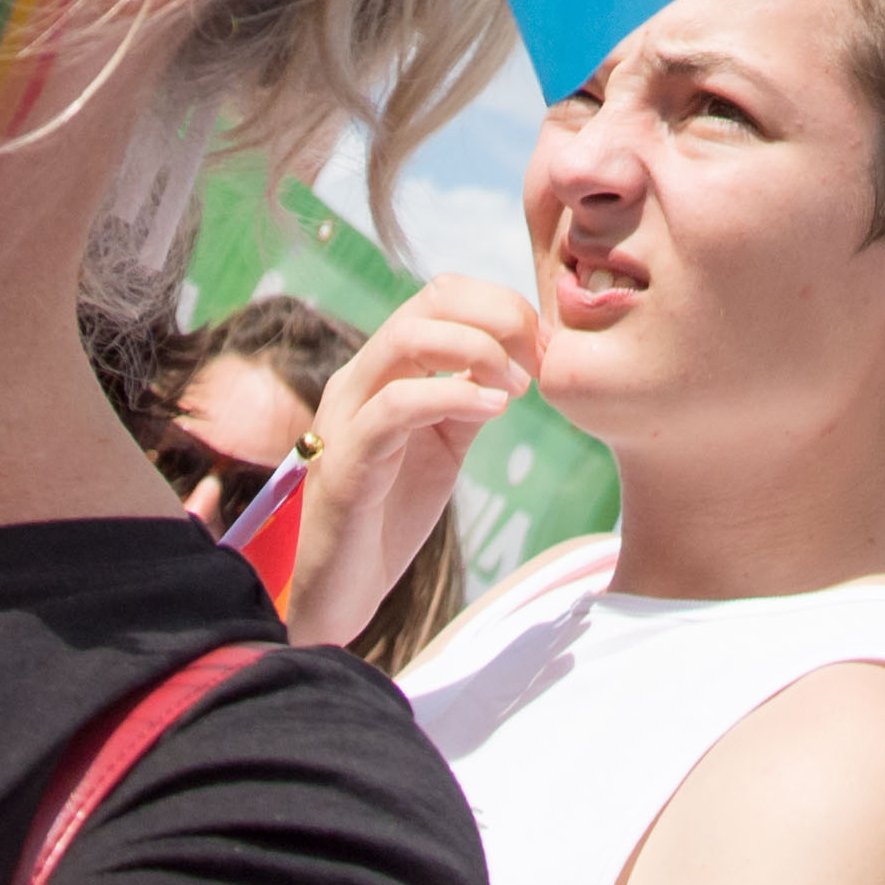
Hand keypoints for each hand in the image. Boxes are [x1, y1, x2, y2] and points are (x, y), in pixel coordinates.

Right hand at [280, 275, 539, 647]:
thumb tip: (510, 368)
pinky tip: (495, 410)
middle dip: (497, 317)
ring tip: (518, 385)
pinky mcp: (347, 459)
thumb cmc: (388, 515)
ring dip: (478, 349)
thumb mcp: (442, 446)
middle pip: (427, 302)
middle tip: (538, 360)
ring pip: (405, 339)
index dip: (499, 307)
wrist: (341, 587)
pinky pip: (396, 406)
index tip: (543, 347)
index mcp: (382, 370)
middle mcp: (359, 378)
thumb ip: (465, 402)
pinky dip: (452, 395)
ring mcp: (347, 414)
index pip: (439, 297)